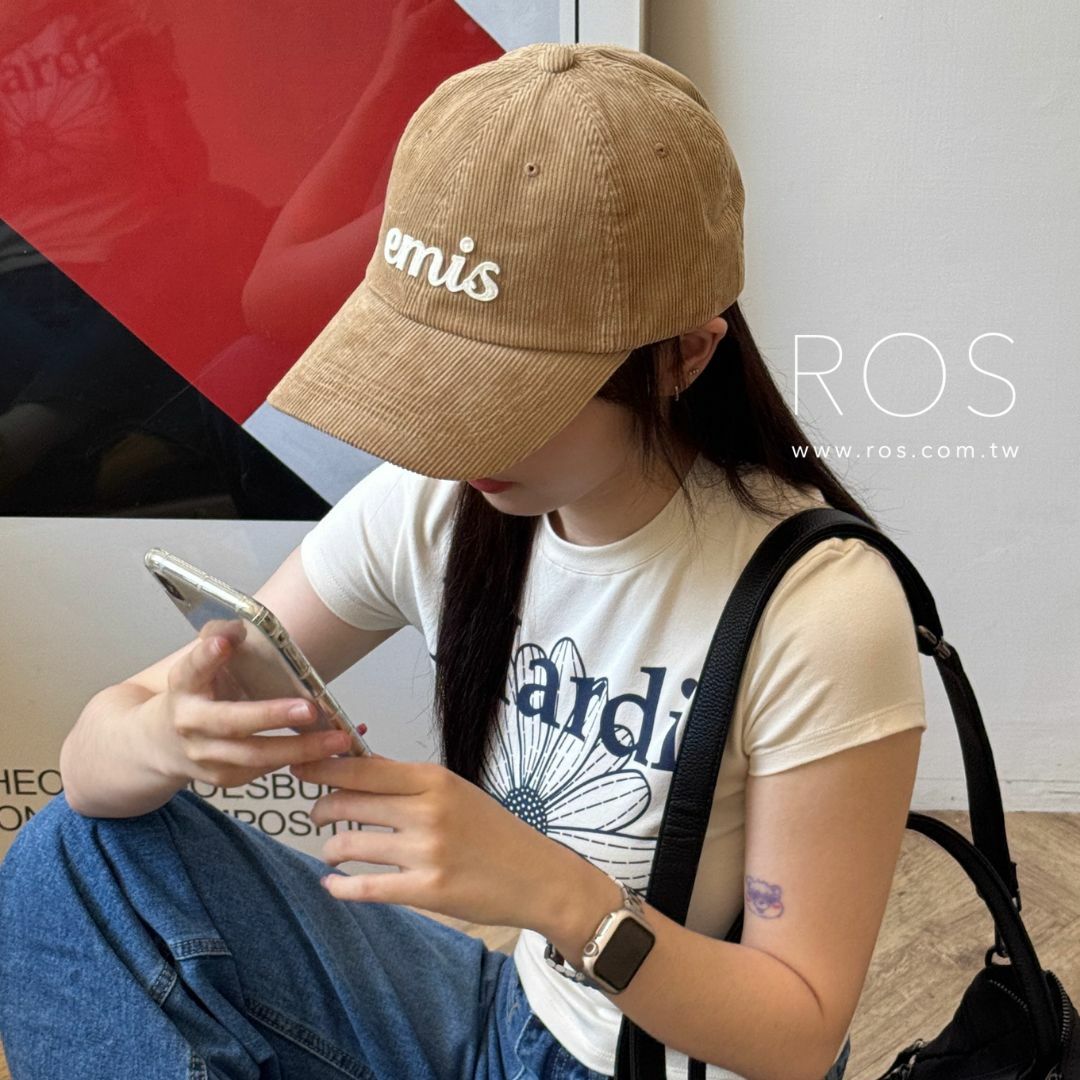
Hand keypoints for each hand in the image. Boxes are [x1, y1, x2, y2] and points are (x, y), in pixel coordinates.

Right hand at [153, 622, 365, 789]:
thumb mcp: (200, 663)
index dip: (208, 656)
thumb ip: (220, 638)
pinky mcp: (224, 777)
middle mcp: (190, 723)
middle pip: (231, 722)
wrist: (162, 743)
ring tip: (337, 740)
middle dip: (271, 716)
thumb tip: (242, 626)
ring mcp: (205, 755)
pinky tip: (327, 752)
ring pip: (254, 755)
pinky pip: (264, 770)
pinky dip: (298, 761)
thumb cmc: (197, 693)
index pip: (193, 667)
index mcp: (184, 686)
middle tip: (309, 709)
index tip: (224, 642)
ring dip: (299, 748)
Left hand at [291, 754, 582, 930]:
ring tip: (331, 849)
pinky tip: (332, 884)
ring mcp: (425, 853)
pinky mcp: (426, 891)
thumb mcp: (456, 791)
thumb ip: (409, 782)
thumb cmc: (494, 831)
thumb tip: (358, 765)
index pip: (364, 767)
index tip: (299, 766)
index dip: (324, 767)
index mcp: (434, 780)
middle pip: (348, 802)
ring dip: (330, 847)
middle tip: (316, 813)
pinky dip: (340, 887)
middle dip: (320, 807)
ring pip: (349, 844)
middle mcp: (427, 811)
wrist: (535, 876)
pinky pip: (365, 888)